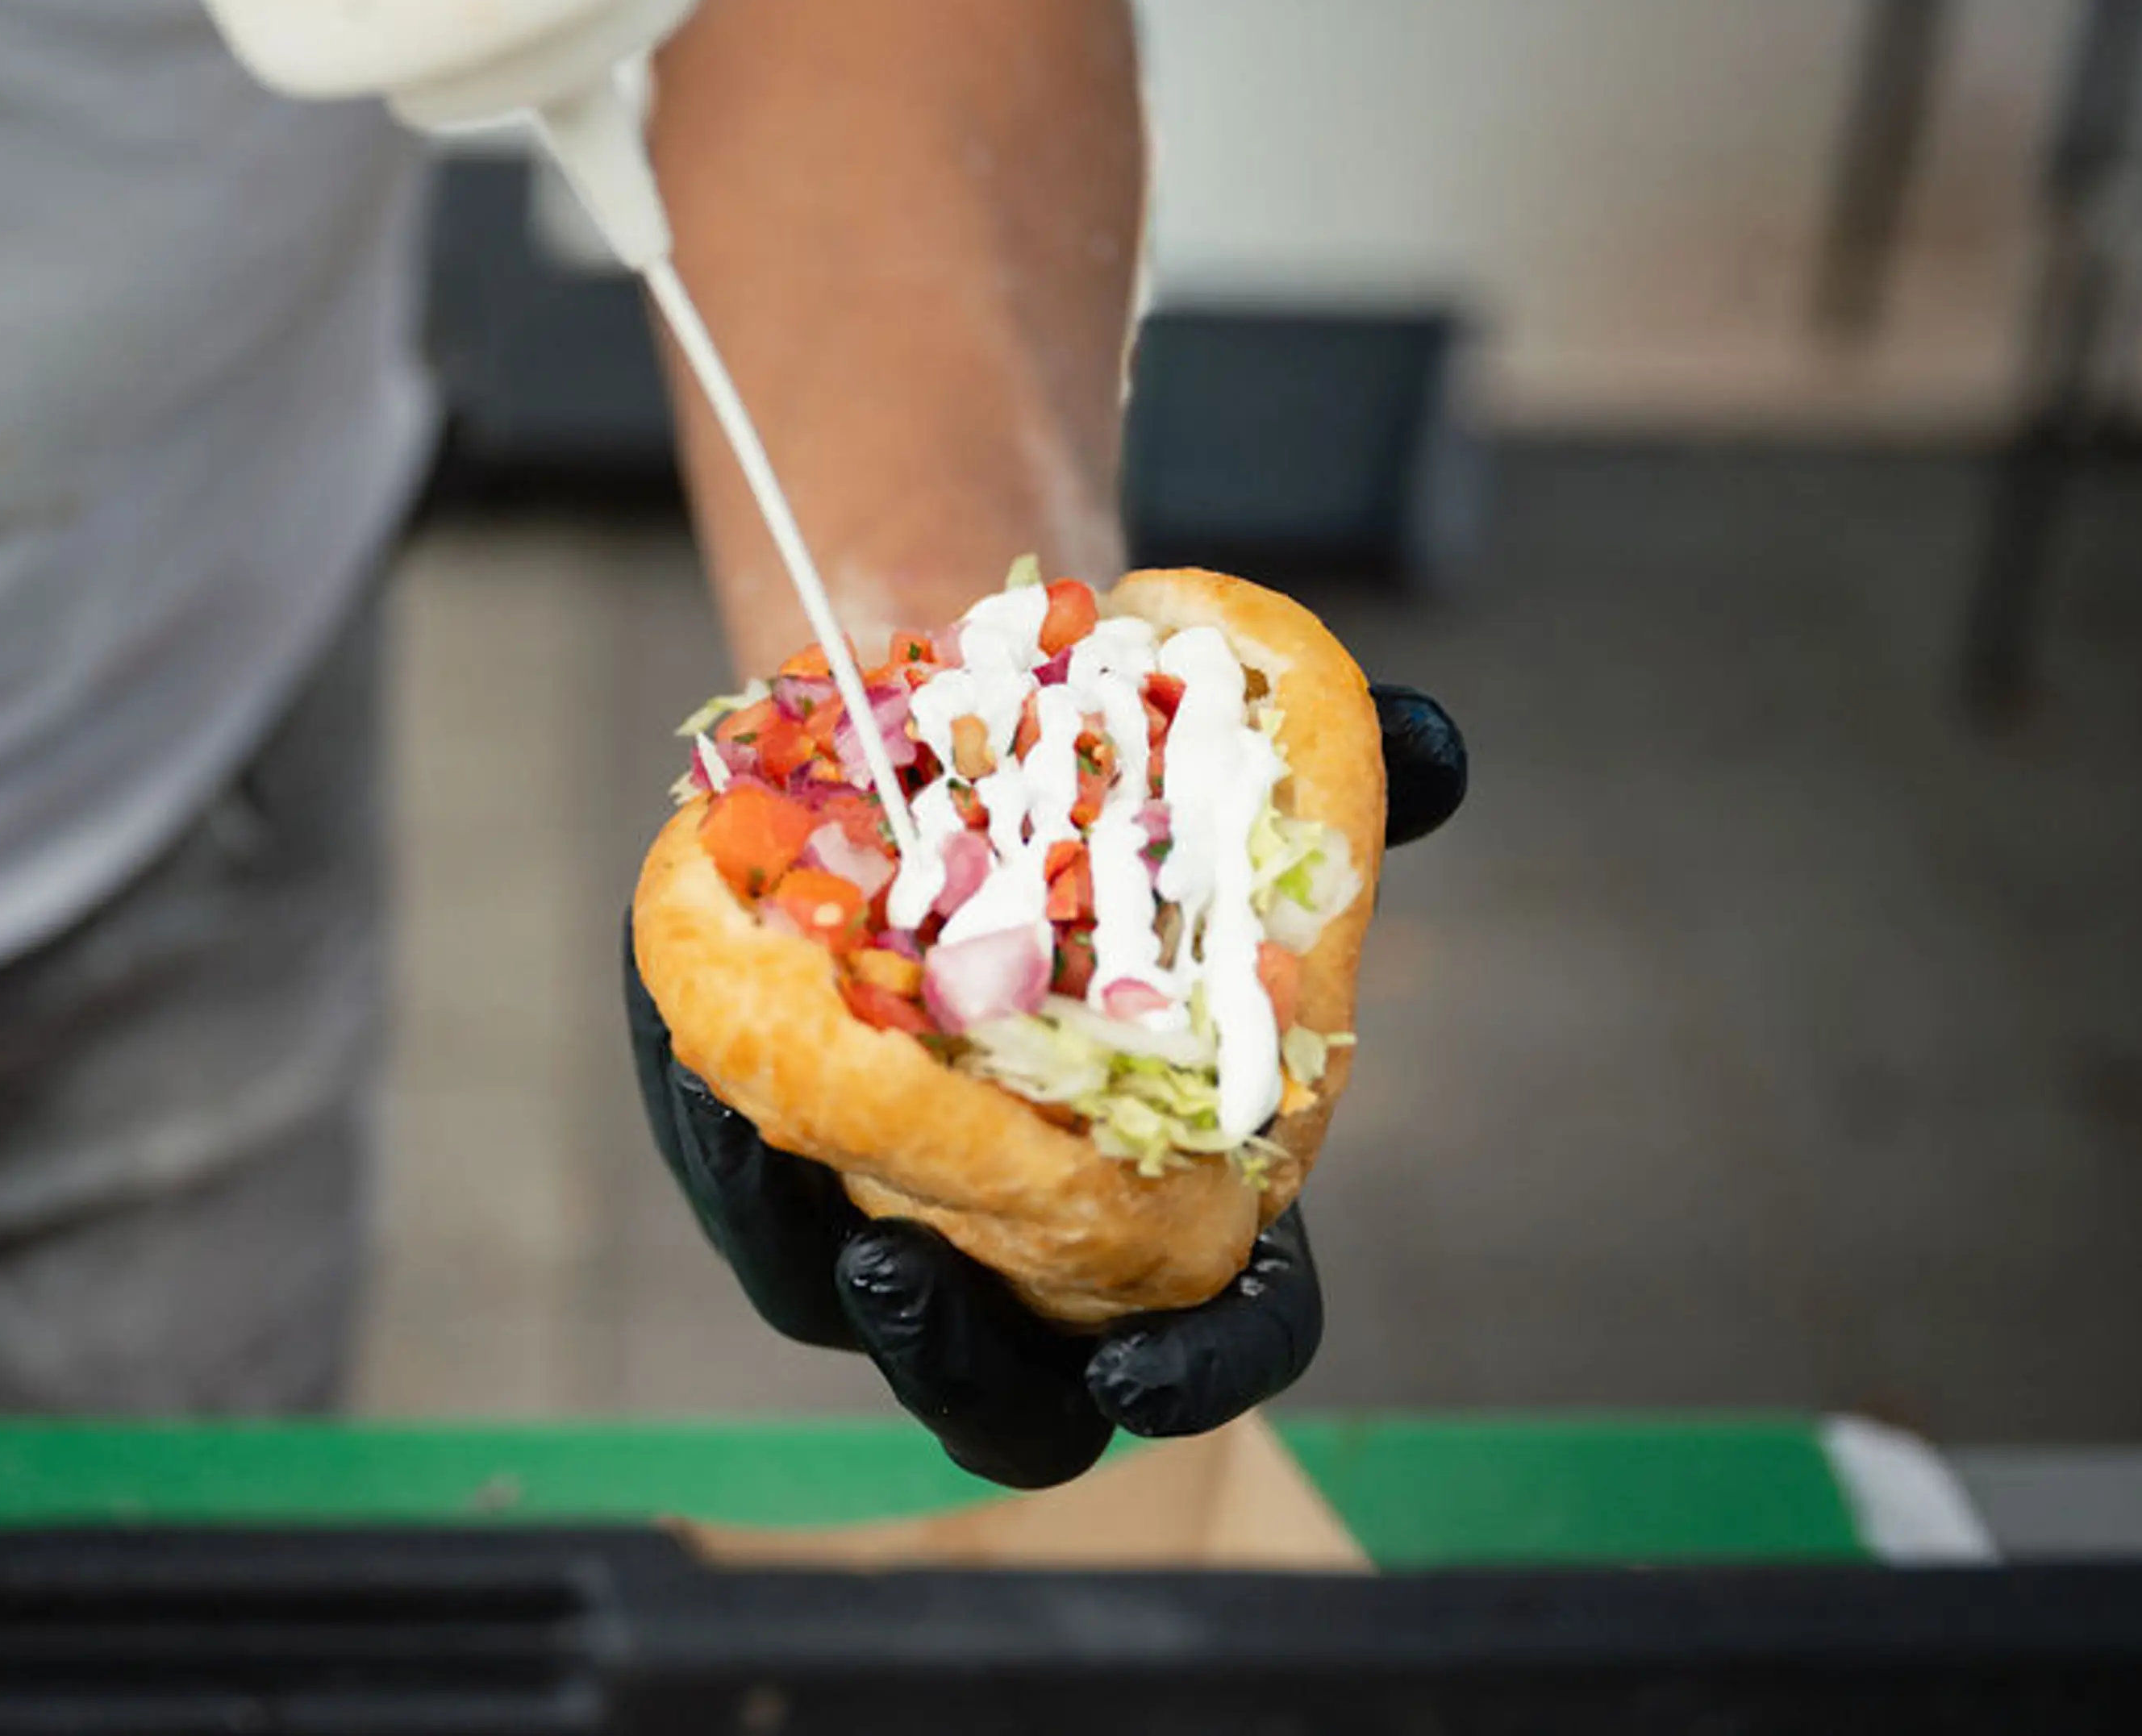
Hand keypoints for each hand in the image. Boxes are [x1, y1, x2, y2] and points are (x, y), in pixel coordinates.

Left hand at [627, 682, 1465, 1489]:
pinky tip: (706, 1056)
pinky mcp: (781, 1153)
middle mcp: (1035, 1251)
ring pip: (834, 1292)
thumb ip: (1343, 798)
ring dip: (797, 1241)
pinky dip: (726, 1128)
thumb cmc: (1132, 834)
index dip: (1193, 1378)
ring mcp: (898, 1214)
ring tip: (772, 1140)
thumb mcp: (1239, 805)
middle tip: (901, 1278)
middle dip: (944, 1359)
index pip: (1215, 1342)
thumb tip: (1434, 749)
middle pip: (1000, 1392)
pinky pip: (746, 1177)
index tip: (1140, 1377)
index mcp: (1184, 1213)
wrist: (971, 782)